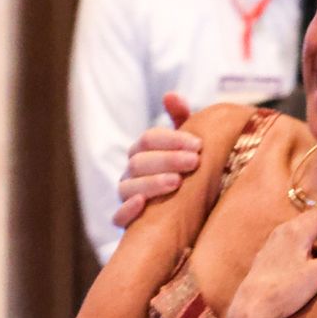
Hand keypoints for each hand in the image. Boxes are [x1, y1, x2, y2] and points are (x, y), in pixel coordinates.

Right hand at [112, 91, 200, 227]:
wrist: (193, 211)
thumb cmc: (189, 171)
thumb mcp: (188, 145)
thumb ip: (181, 119)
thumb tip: (170, 95)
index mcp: (144, 151)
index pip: (149, 139)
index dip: (172, 139)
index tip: (199, 144)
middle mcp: (131, 172)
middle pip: (139, 161)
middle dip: (168, 159)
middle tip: (194, 162)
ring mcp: (127, 196)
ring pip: (128, 187)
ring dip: (151, 183)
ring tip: (176, 182)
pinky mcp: (128, 222)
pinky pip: (118, 218)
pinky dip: (127, 210)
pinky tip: (142, 204)